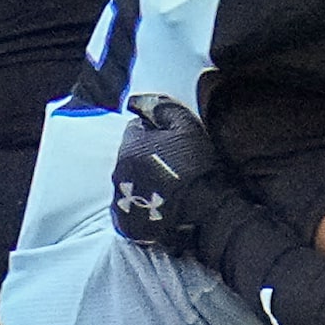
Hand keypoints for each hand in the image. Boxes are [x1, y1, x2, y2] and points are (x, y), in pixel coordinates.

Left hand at [111, 93, 233, 254]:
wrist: (206, 212)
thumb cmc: (198, 167)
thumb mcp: (185, 127)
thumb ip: (160, 109)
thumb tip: (136, 102)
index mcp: (129, 149)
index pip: (135, 130)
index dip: (156, 133)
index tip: (172, 143)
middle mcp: (118, 174)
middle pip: (130, 155)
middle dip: (146, 155)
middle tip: (172, 165)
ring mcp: (120, 200)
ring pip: (129, 179)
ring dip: (143, 178)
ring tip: (169, 186)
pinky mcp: (125, 222)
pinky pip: (130, 205)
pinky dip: (142, 202)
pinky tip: (162, 203)